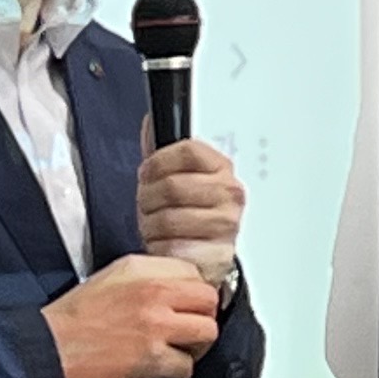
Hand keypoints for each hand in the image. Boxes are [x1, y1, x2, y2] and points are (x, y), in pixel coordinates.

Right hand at [45, 252, 219, 377]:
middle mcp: (152, 292)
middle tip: (190, 330)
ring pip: (207, 332)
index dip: (194, 293)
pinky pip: (186, 366)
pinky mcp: (152, 358)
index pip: (194, 273)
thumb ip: (146, 276)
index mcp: (141, 269)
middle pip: (208, 300)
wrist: (48, 349)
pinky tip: (163, 370)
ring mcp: (155, 325)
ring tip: (180, 350)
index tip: (189, 306)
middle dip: (202, 317)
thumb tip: (178, 287)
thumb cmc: (73, 319)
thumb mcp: (109, 278)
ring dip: (197, 346)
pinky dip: (178, 372)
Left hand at [137, 137, 246, 288]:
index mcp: (222, 169)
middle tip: (148, 206)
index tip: (148, 173)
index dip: (158, 162)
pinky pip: (173, 248)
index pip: (188, 151)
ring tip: (156, 228)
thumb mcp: (176, 178)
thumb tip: (150, 121)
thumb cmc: (188, 215)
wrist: (204, 256)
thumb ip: (163, 152)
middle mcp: (230, 195)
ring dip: (151, 226)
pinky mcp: (218, 256)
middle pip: (173, 186)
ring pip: (168, 219)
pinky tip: (165, 247)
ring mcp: (227, 226)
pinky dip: (160, 249)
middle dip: (148, 198)